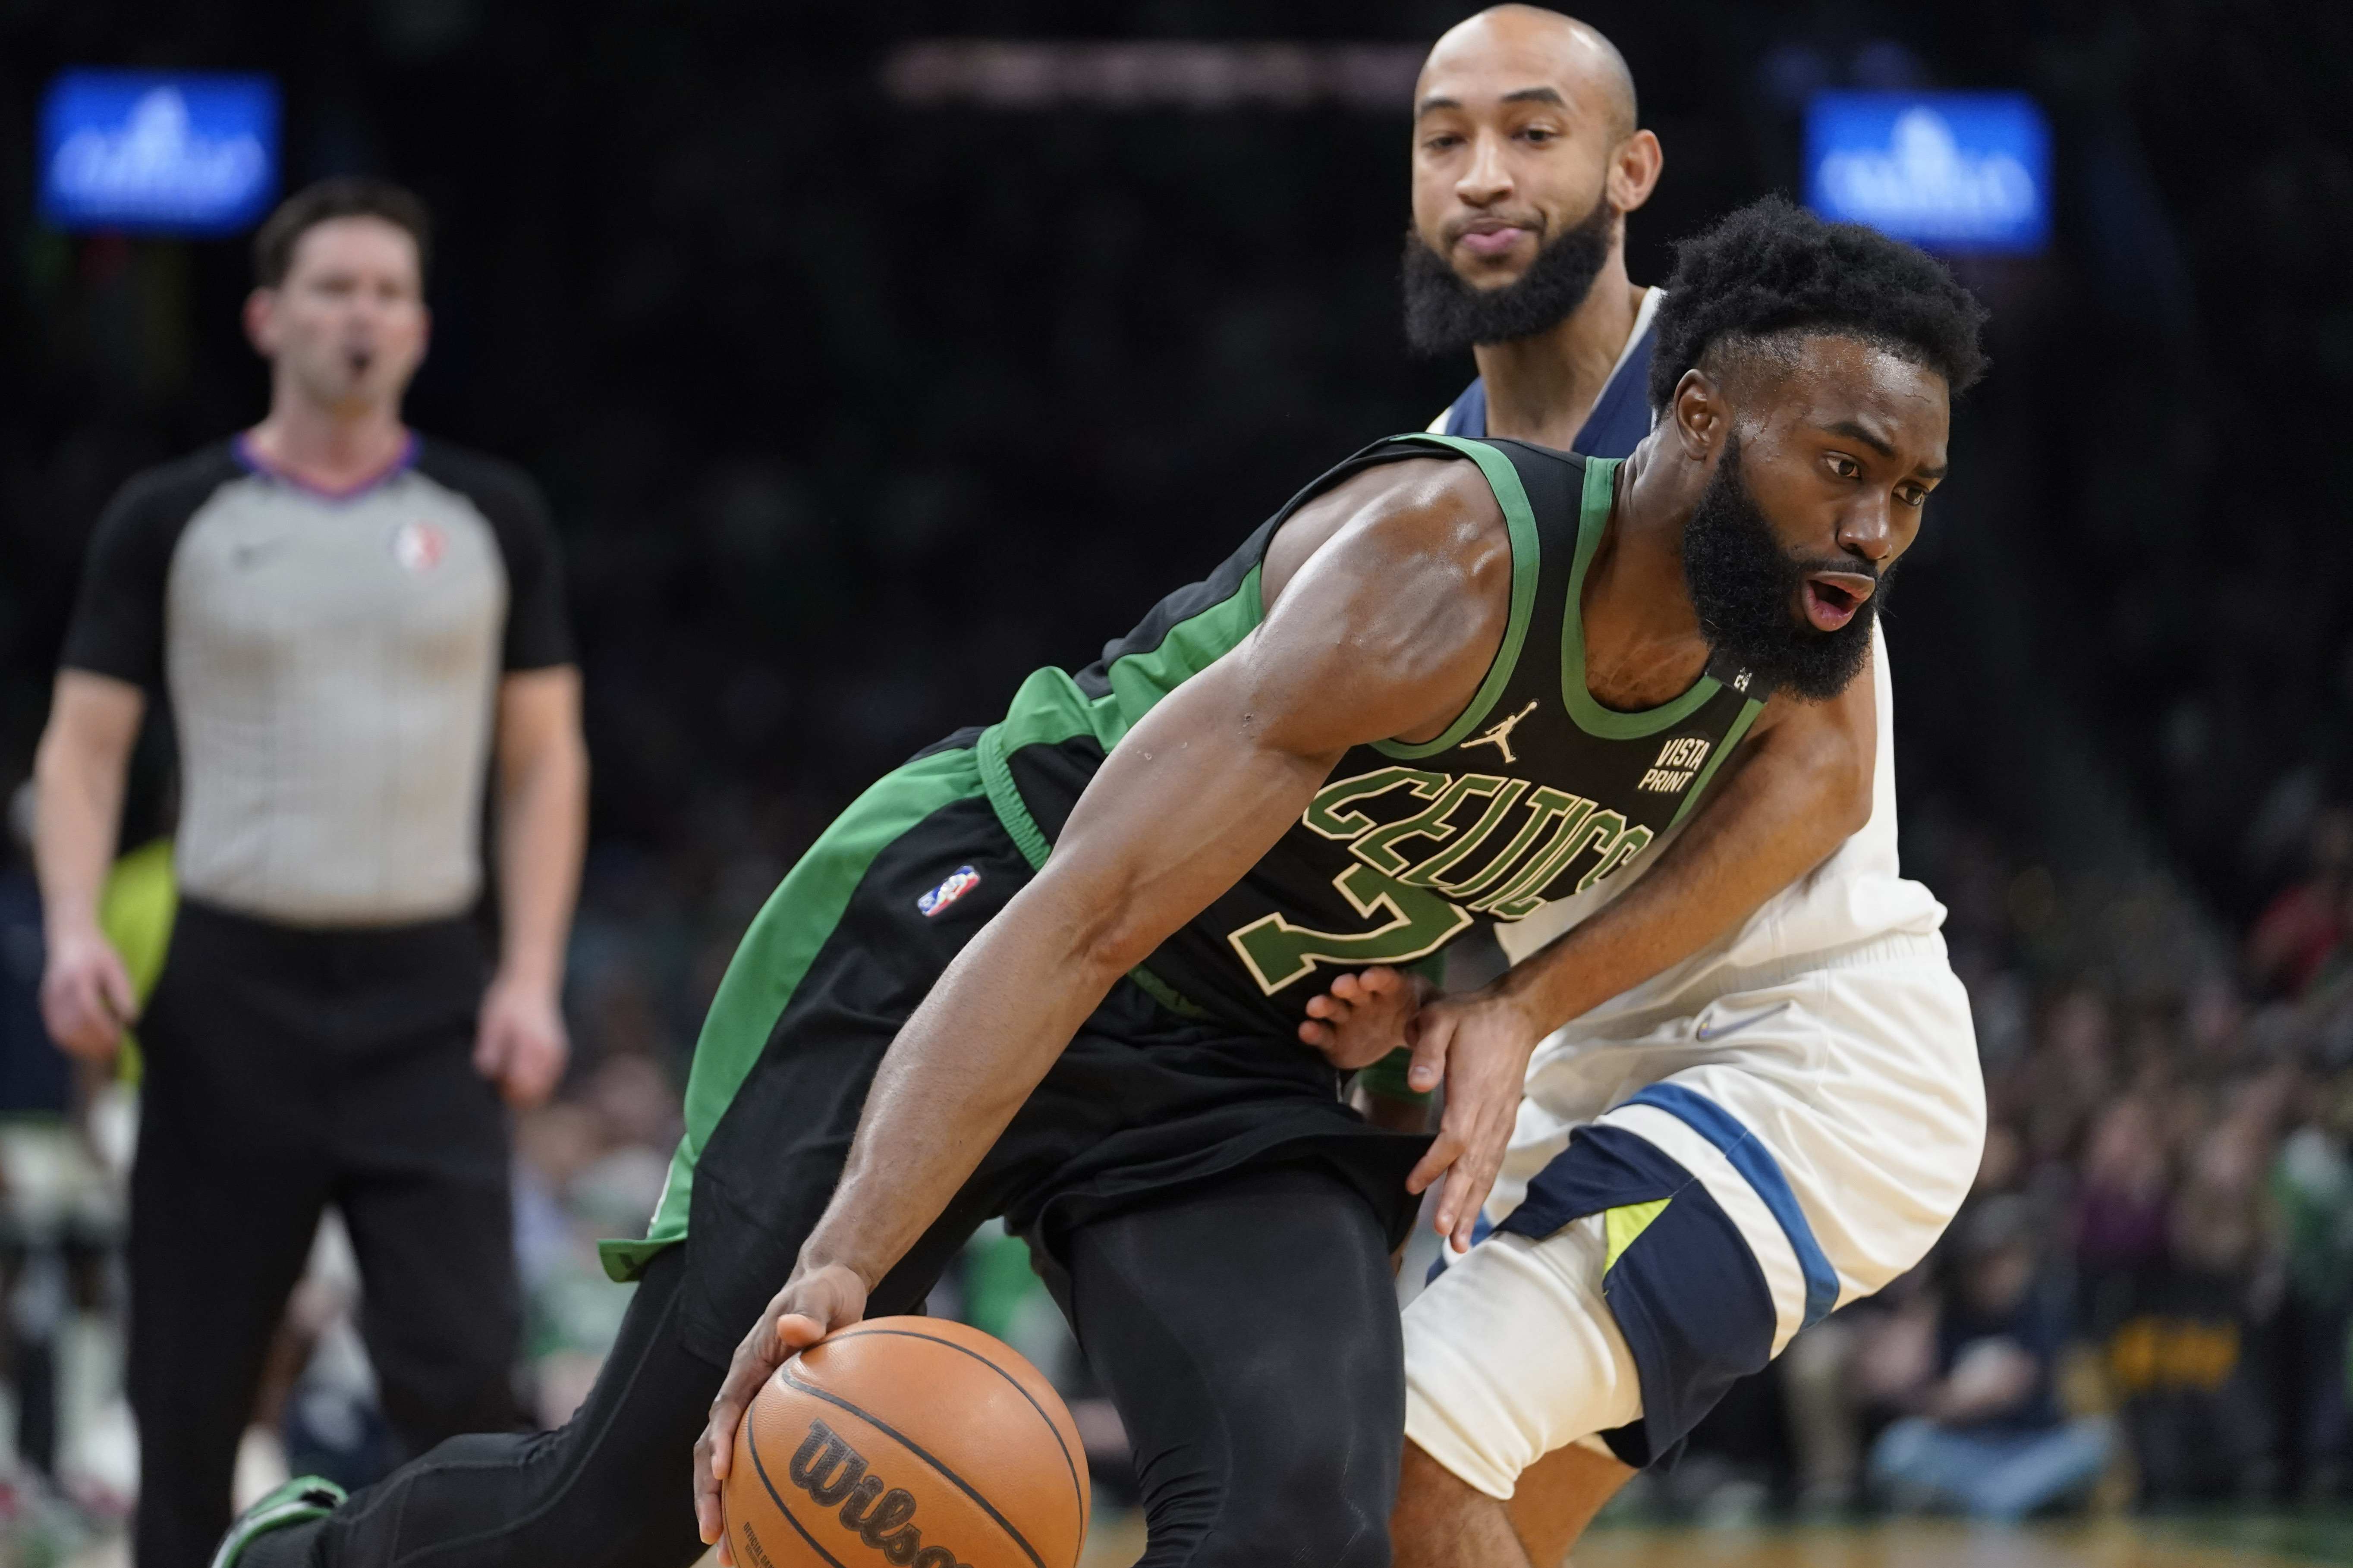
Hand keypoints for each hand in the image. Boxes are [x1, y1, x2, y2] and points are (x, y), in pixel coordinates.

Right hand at [39, 923, 135, 1061]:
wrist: (70, 939)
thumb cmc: (97, 953)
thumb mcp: (116, 966)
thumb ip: (123, 992)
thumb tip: (132, 1019)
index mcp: (77, 978)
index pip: (89, 1011)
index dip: (104, 1030)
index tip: (119, 1041)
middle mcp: (58, 990)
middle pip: (73, 1026)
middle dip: (93, 1043)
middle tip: (113, 1053)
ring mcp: (49, 998)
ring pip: (61, 1032)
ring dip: (81, 1047)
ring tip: (102, 1053)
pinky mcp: (46, 1004)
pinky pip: (55, 1030)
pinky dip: (70, 1043)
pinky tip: (86, 1047)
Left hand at [473, 973, 569, 1107]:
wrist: (531, 982)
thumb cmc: (508, 1000)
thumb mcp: (492, 1020)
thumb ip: (490, 1046)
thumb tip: (486, 1071)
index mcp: (536, 1046)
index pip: (523, 1086)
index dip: (504, 1090)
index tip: (492, 1080)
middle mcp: (552, 1054)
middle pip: (534, 1095)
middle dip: (514, 1095)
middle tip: (497, 1079)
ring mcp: (557, 1057)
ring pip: (541, 1092)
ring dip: (523, 1091)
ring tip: (506, 1074)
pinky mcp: (557, 1056)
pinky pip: (546, 1082)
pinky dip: (531, 1084)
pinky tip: (517, 1070)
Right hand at [696, 1261, 870, 1561]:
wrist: (828, 1289)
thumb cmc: (823, 1293)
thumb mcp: (819, 1295)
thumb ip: (808, 1310)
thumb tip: (797, 1325)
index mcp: (745, 1366)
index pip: (724, 1408)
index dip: (719, 1441)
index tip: (721, 1472)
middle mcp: (742, 1392)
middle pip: (713, 1449)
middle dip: (708, 1494)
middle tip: (714, 1536)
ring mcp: (754, 1408)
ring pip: (730, 1464)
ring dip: (726, 1507)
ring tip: (733, 1554)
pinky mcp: (773, 1419)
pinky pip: (760, 1462)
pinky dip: (761, 1495)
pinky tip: (780, 1530)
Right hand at [1298, 965, 1435, 1069]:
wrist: (1408, 1032)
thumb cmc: (1420, 1023)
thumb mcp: (1433, 1030)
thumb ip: (1429, 1047)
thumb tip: (1426, 1078)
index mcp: (1390, 987)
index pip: (1385, 979)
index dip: (1377, 978)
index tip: (1369, 979)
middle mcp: (1363, 997)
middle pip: (1353, 988)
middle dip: (1347, 986)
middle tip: (1341, 986)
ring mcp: (1346, 1017)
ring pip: (1333, 1008)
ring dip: (1324, 1005)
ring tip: (1314, 1006)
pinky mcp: (1334, 1039)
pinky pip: (1322, 1034)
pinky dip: (1313, 1032)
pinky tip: (1306, 1031)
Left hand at [1401, 988, 1545, 1251]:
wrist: (1516, 1015)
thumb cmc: (1472, 1016)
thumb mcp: (1441, 1019)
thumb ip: (1426, 1049)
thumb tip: (1417, 1084)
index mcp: (1473, 1093)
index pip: (1454, 1138)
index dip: (1435, 1165)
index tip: (1413, 1185)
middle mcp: (1490, 1114)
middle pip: (1474, 1166)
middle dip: (1459, 1203)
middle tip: (1446, 1237)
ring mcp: (1500, 1121)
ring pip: (1486, 1170)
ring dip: (1473, 1206)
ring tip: (1460, 1242)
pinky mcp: (1503, 1122)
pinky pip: (1493, 1163)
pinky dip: (1483, 1190)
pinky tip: (1474, 1212)